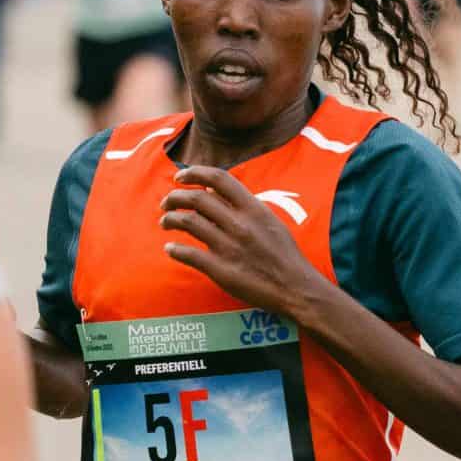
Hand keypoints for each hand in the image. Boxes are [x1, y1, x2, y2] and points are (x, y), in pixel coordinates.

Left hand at [160, 166, 323, 321]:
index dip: (194, 172)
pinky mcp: (221, 270)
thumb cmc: (283, 255)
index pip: (218, 178)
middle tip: (166, 202)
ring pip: (189, 222)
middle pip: (197, 198)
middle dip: (175, 197)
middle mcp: (240, 224)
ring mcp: (229, 247)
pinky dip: (174, 250)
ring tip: (165, 222)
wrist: (295, 288)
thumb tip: (213, 190)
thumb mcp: (268, 221)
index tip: (179, 177)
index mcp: (253, 208)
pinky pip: (189, 254)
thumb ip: (243, 205)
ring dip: (170, 219)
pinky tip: (170, 249)